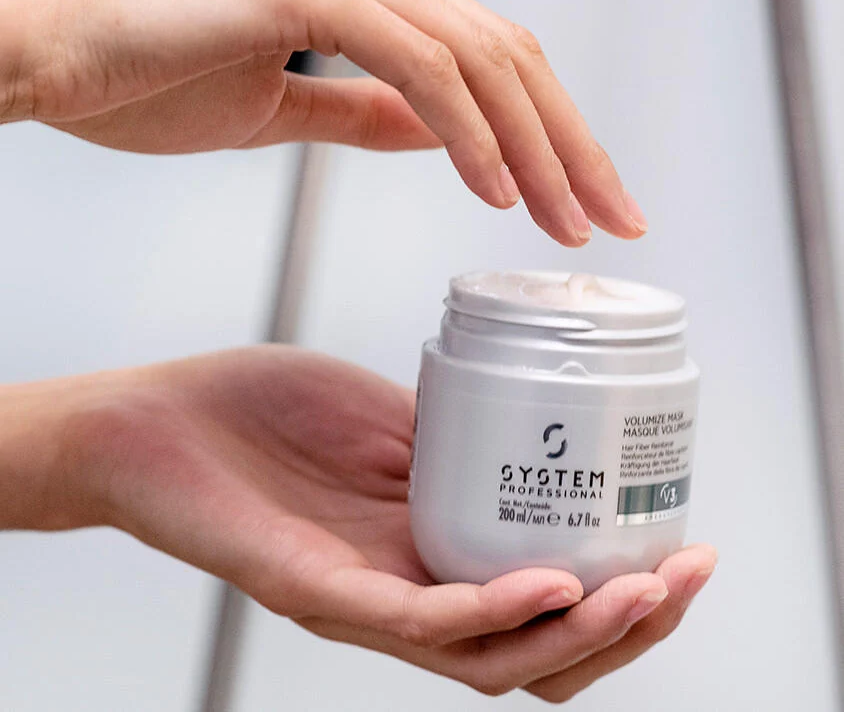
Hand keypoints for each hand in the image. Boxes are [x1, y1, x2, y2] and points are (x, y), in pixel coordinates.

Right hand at [0, 0, 646, 245]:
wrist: (41, 53)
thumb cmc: (136, 76)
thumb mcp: (279, 108)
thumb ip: (366, 111)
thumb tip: (437, 133)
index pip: (488, 57)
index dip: (548, 129)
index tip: (583, 194)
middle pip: (507, 53)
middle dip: (569, 143)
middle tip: (609, 214)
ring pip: (478, 57)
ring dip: (533, 147)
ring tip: (563, 220)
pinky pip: (416, 65)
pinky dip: (467, 133)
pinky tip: (495, 191)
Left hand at [6, 346, 715, 698]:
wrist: (156, 421)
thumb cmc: (260, 414)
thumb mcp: (381, 417)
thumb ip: (447, 438)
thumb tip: (525, 427)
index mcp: (425, 550)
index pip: (539, 601)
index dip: (619, 588)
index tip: (679, 541)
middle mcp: (405, 593)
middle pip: (535, 649)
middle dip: (626, 622)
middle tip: (683, 573)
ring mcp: (363, 601)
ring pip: (492, 657)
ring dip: (579, 631)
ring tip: (643, 588)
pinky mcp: (316, 589)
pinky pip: (417, 620)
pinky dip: (491, 610)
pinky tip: (545, 584)